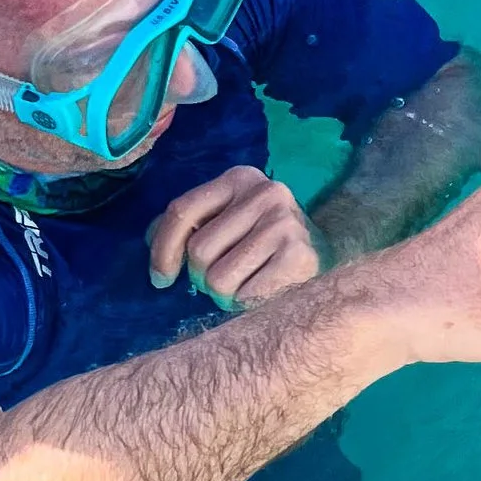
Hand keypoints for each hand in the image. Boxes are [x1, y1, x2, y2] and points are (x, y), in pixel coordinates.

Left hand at [149, 167, 324, 306]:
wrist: (327, 254)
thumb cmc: (264, 242)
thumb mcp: (228, 219)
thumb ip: (190, 223)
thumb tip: (152, 240)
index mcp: (239, 178)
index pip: (181, 210)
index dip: (163, 250)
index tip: (160, 279)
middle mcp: (265, 192)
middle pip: (198, 251)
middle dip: (201, 276)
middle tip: (222, 278)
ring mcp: (285, 222)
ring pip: (218, 279)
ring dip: (223, 294)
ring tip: (244, 285)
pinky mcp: (299, 254)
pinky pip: (245, 295)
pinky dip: (246, 303)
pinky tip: (262, 292)